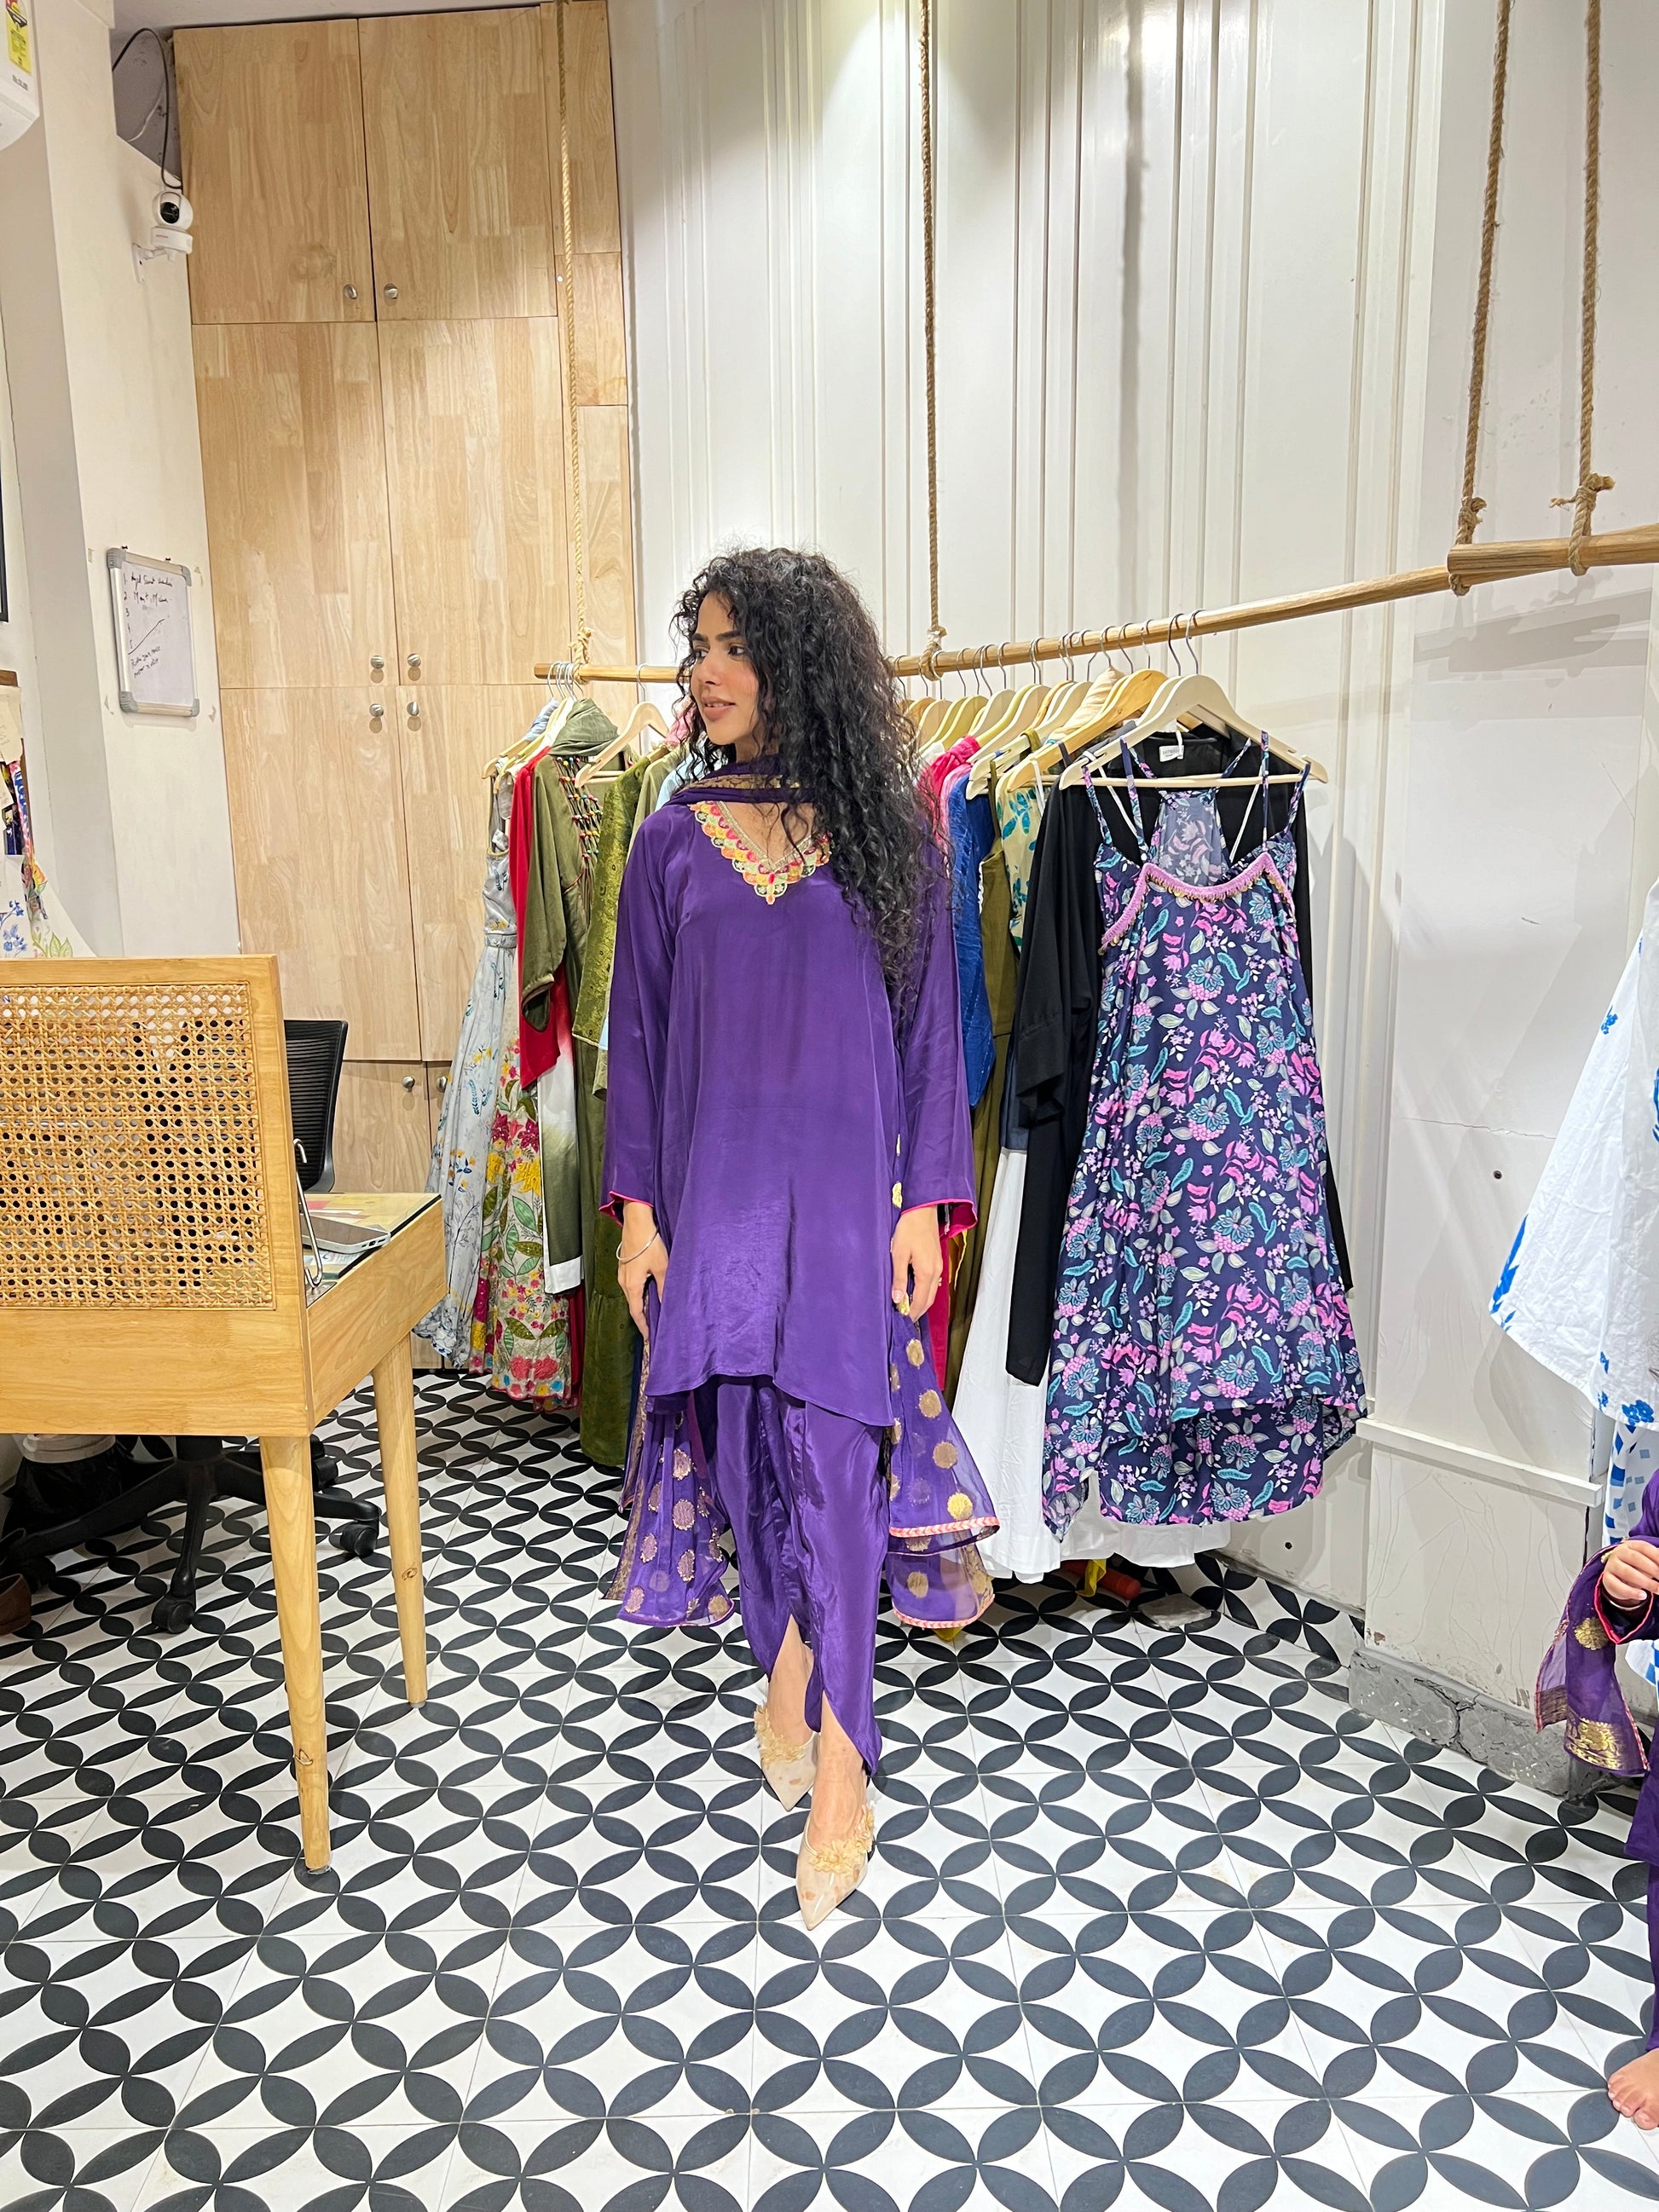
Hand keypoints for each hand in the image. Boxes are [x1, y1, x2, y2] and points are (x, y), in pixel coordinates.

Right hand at [618, 1202, 667, 1338]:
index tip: (649, 1337)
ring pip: (634, 1293)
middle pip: (634, 1304)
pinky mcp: (626, 1265)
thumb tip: (665, 1302)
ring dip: (643, 1303)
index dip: (643, 1326)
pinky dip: (641, 1292)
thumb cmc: (648, 1242)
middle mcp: (624, 1281)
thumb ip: (663, 1286)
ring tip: (655, 1311)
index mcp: (631, 1285)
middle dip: (643, 1316)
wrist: (637, 1221)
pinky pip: (633, 1284)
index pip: (636, 1312)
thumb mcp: (662, 1267)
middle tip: (655, 1325)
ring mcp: (623, 1273)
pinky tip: (651, 1290)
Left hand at [890, 1205, 943, 1318]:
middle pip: (929, 1299)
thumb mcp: (898, 1253)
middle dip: (918, 1311)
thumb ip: (899, 1278)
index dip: (912, 1312)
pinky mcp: (937, 1260)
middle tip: (905, 1317)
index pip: (921, 1301)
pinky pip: (933, 1282)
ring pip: (933, 1291)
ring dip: (922, 1302)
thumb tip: (898, 1299)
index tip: (902, 1319)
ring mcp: (939, 1266)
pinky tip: (915, 1291)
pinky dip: (925, 1291)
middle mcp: (936, 1271)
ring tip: (909, 1307)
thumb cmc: (909, 1229)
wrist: (922, 1210)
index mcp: (927, 1272)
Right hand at [1602, 1539, 1658, 1611]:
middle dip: (1653, 1570)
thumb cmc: (1635, 1567)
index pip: (1644, 1547)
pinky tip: (1643, 1595)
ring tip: (1657, 1589)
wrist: (1617, 1577)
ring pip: (1627, 1572)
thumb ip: (1656, 1559)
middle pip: (1636, 1558)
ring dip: (1646, 1582)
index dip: (1657, 1557)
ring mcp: (1611, 1565)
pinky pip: (1618, 1586)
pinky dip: (1632, 1592)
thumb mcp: (1647, 1560)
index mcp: (1630, 1545)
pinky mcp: (1607, 1579)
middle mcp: (1619, 1553)